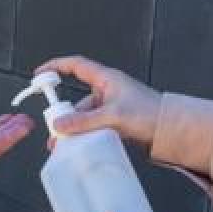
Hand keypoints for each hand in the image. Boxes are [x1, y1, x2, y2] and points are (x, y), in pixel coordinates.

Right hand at [36, 56, 160, 147]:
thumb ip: (84, 122)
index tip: (39, 75)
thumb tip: (59, 125)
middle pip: (76, 100)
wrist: (173, 131)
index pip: (75, 66)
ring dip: (75, 130)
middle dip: (63, 115)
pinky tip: (82, 146)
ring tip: (67, 145)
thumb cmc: (151, 114)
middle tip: (55, 130)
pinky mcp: (116, 122)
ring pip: (84, 117)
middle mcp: (107, 91)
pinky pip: (93, 127)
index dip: (56, 66)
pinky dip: (86, 136)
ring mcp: (111, 107)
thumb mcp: (113, 116)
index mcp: (106, 79)